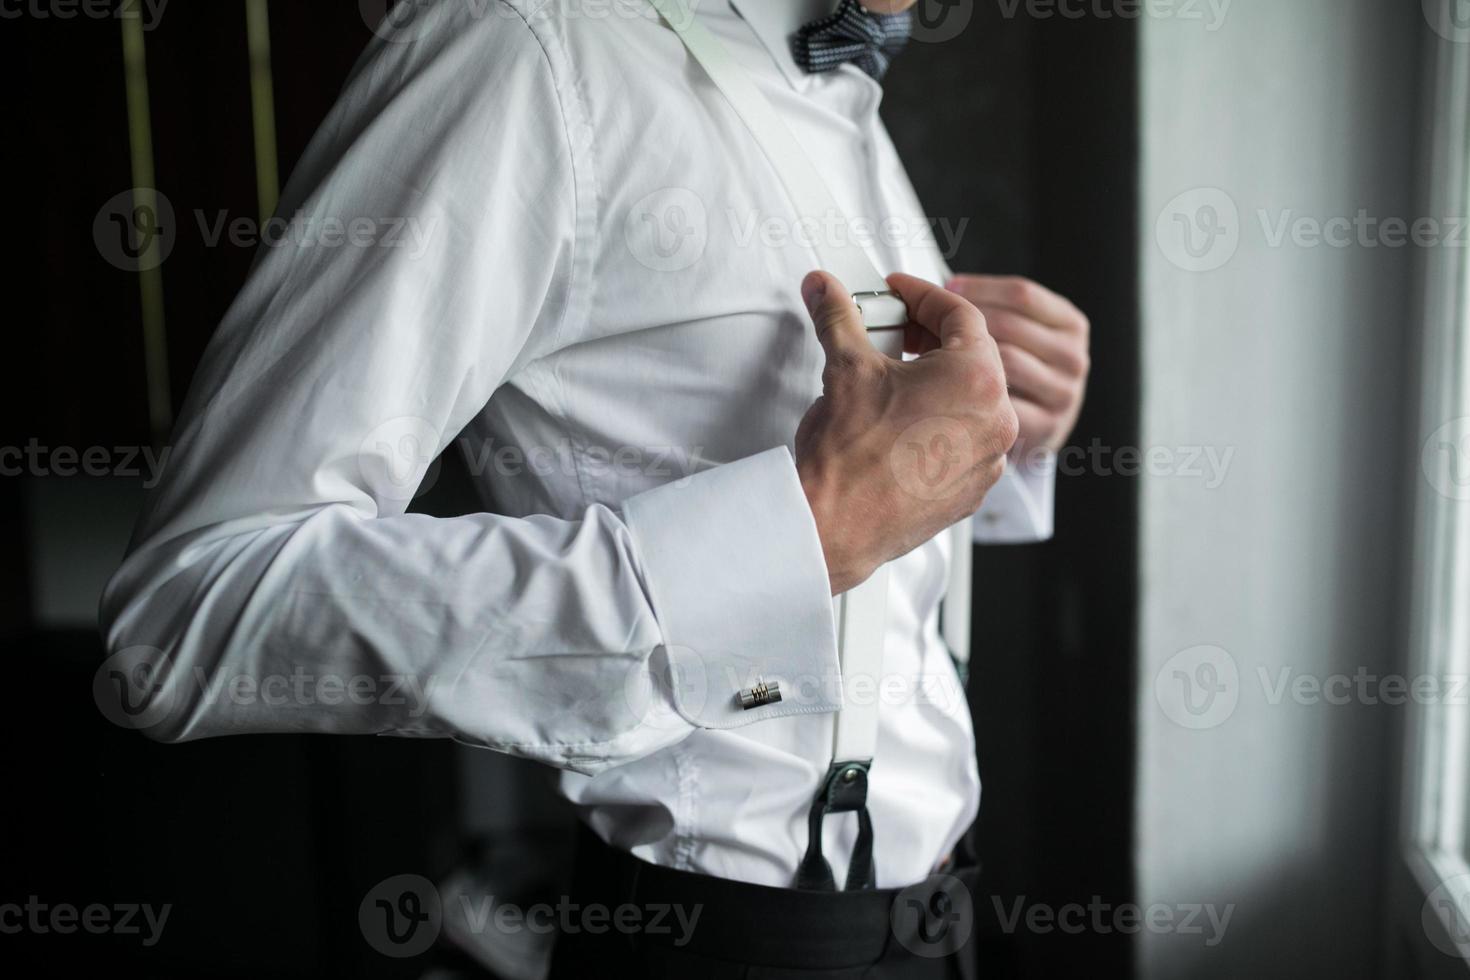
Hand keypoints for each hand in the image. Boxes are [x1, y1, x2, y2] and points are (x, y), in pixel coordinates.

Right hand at [795, 270, 1019, 594]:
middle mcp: (996, 420)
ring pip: (973, 402)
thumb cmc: (850, 458)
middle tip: (897, 332)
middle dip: (932, 338)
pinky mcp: (970, 491)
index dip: (923, 296)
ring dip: (939, 383)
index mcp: (978, 379)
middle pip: (974, 356)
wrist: (835, 524)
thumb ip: (839, 317)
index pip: (961, 314)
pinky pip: (965, 443)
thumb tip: (827, 291)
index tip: (900, 294)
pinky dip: (940, 425)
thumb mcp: (845, 367)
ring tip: (896, 380)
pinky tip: (903, 425)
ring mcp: (988, 460)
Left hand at [943, 275, 1089, 456]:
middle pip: (1008, 326)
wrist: (1038, 428)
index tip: (946, 288)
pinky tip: (951, 390)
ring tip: (933, 354)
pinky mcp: (1046, 425)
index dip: (977, 288)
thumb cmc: (1022, 374)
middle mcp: (1072, 357)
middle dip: (962, 321)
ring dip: (964, 356)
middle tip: (925, 323)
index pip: (1021, 294)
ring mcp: (1063, 392)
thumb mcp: (1023, 333)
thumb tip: (947, 288)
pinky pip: (1001, 401)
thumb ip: (996, 308)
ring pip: (1004, 360)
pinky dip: (972, 393)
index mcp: (1070, 324)